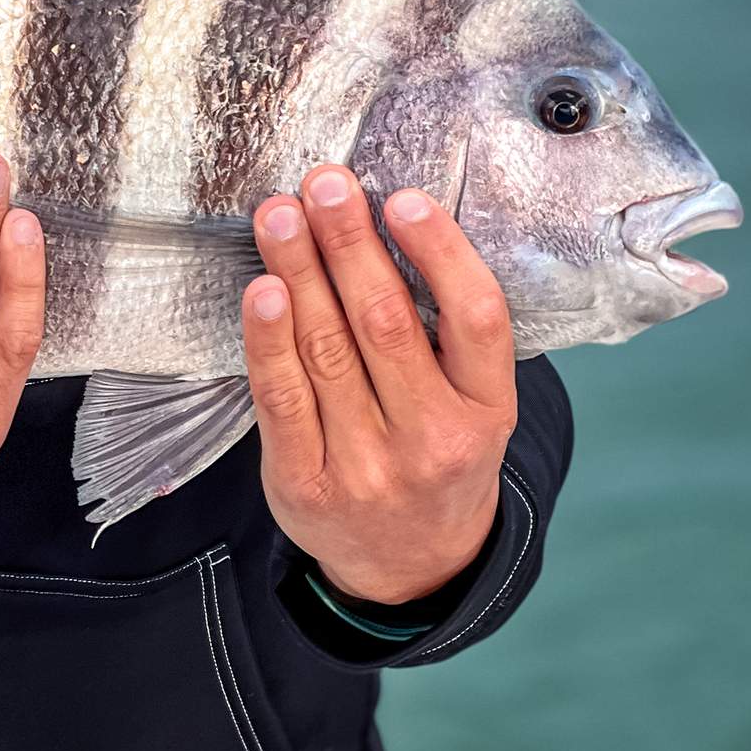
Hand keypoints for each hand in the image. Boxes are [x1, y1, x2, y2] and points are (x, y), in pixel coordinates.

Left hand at [242, 165, 516, 606]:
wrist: (410, 566)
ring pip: (327, 351)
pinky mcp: (305, 486)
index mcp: (488, 410)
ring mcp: (369, 469)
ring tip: (281, 214)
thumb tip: (384, 219)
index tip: (402, 199)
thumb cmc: (437, 449)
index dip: (440, 253)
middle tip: (325, 184)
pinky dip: (269, 340)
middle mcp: (434, 440)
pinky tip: (262, 289)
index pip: (476, 319)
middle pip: (386, 324)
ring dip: (299, 271)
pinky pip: (281, 399)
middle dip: (350, 244)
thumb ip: (445, 329)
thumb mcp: (473, 400)